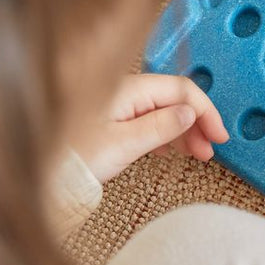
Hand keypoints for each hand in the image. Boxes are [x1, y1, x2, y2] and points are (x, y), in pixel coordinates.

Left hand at [72, 73, 229, 182]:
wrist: (46, 173)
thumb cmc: (76, 157)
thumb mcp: (124, 144)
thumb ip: (160, 127)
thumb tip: (189, 114)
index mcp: (129, 90)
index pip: (181, 90)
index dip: (205, 111)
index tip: (218, 135)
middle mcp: (126, 93)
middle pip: (175, 99)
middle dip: (198, 123)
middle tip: (210, 151)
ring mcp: (121, 106)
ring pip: (166, 111)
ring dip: (186, 131)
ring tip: (197, 155)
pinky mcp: (115, 120)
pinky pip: (151, 120)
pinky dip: (168, 135)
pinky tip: (171, 151)